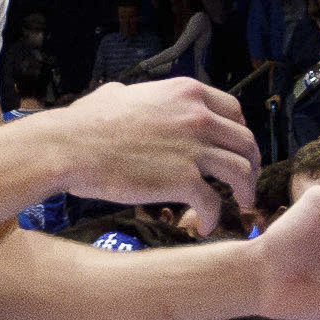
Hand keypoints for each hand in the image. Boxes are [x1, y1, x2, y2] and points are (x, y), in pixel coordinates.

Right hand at [53, 72, 260, 224]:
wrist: (69, 147)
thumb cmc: (84, 123)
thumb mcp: (117, 94)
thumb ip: (137, 96)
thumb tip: (126, 96)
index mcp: (186, 92)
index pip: (234, 110)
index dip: (238, 133)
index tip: (235, 149)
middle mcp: (197, 116)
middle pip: (245, 141)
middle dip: (251, 163)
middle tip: (246, 180)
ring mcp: (193, 148)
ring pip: (241, 171)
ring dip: (245, 190)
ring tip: (241, 204)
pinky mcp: (183, 180)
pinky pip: (213, 202)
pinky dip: (213, 217)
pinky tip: (204, 226)